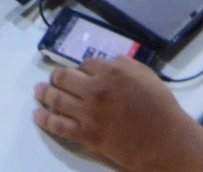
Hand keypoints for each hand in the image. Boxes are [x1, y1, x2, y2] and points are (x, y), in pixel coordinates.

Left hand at [32, 58, 202, 171]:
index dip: (81, 67)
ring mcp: (88, 113)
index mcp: (111, 72)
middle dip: (56, 76)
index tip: (80, 72)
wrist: (164, 140)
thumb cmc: (159, 106)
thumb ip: (124, 65)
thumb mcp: (145, 74)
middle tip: (53, 78)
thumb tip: (109, 63)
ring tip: (39, 90)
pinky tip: (38, 115)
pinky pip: (59, 125)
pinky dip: (45, 120)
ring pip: (57, 99)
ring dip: (45, 93)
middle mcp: (95, 89)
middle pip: (64, 78)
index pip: (85, 63)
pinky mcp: (85, 134)